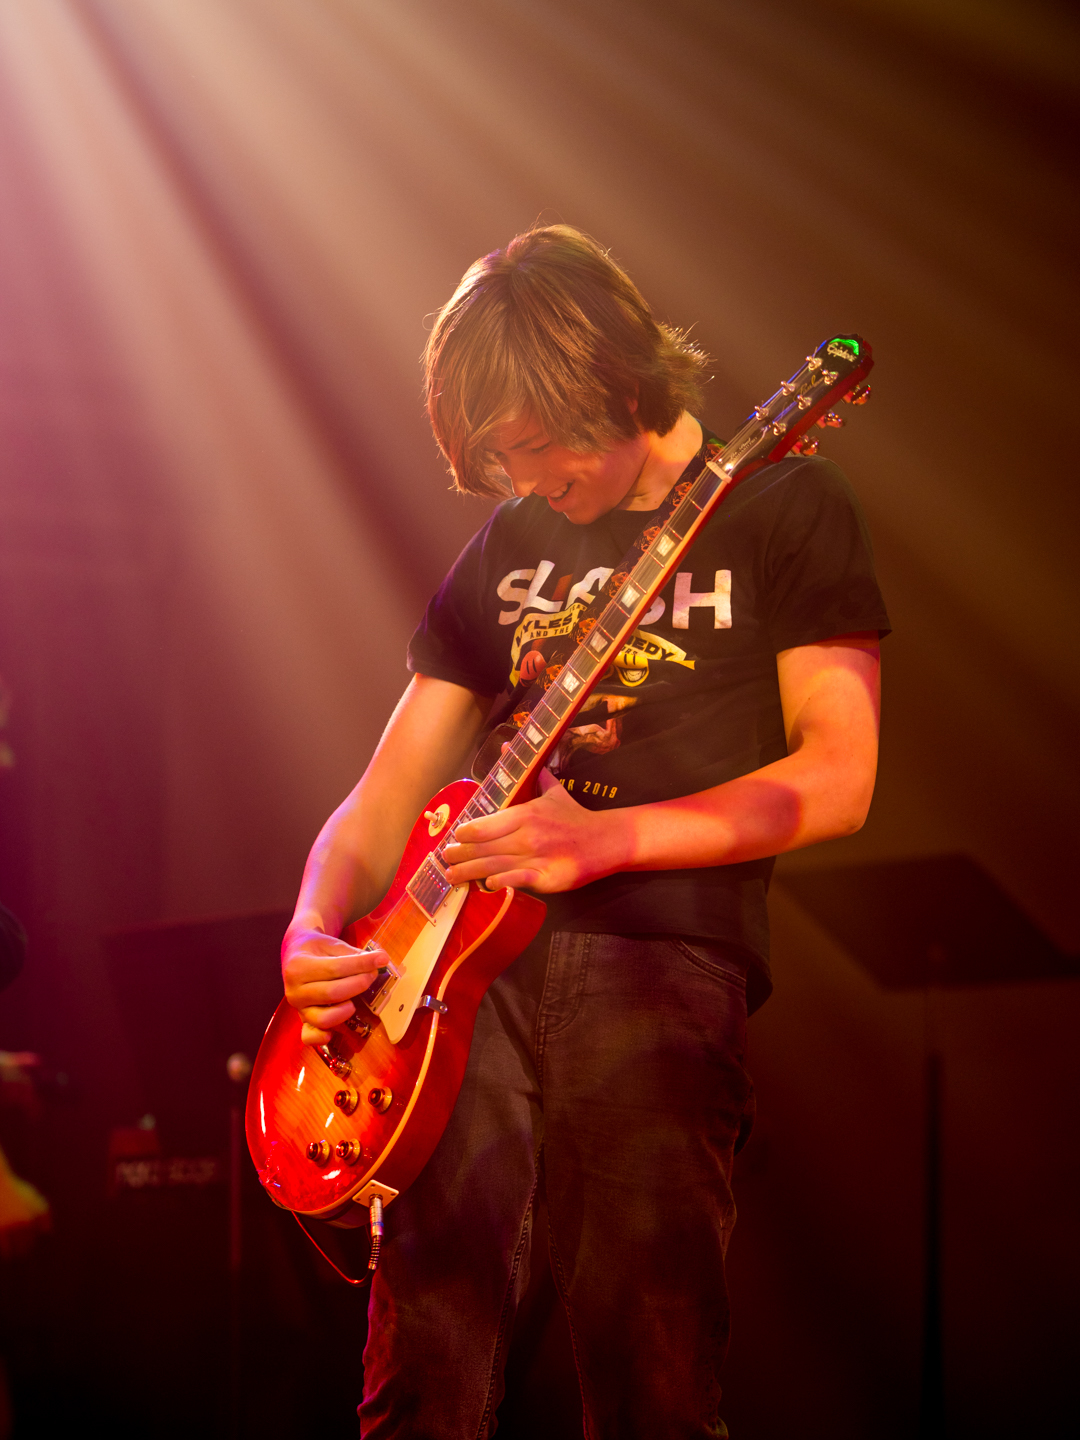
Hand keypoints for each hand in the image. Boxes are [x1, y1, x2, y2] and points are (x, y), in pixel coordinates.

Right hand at [281, 927, 385, 1046]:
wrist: (294, 955)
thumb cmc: (316, 949)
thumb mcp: (332, 944)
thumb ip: (353, 954)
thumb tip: (380, 960)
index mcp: (298, 967)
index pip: (336, 968)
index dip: (362, 964)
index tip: (381, 960)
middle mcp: (295, 990)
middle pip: (332, 993)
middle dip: (359, 984)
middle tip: (372, 975)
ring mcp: (298, 1008)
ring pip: (323, 1018)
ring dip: (345, 1011)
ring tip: (355, 1000)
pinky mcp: (302, 1021)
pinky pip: (309, 1036)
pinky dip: (322, 1037)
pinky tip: (334, 1032)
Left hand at [443, 770, 628, 892]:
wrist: (605, 841)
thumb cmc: (574, 817)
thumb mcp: (552, 791)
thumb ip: (529, 772)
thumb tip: (506, 744)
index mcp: (526, 814)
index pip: (485, 825)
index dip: (465, 833)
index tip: (455, 837)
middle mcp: (528, 836)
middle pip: (484, 848)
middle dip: (459, 854)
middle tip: (444, 858)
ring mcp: (537, 858)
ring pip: (494, 866)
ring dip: (469, 872)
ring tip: (451, 876)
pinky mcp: (547, 878)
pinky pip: (517, 881)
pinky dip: (500, 882)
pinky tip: (487, 884)